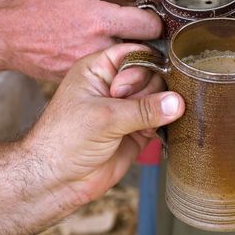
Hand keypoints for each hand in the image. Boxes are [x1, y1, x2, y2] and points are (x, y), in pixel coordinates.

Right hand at [0, 0, 162, 80]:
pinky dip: (112, 65)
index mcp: (101, 20)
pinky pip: (108, 73)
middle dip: (146, 39)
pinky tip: (101, 51)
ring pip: (127, 63)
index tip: (149, 16)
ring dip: (130, 53)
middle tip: (139, 29)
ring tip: (119, 39)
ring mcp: (89, 67)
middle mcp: (98, 47)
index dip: (155, 20)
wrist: (3, 32)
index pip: (152, 27)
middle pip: (144, 48)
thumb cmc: (38, 2)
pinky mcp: (80, 78)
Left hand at [24, 43, 183, 202]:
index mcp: (100, 69)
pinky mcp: (139, 130)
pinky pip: (163, 120)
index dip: (138, 69)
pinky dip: (166, 124)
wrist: (57, 180)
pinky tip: (157, 131)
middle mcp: (116, 85)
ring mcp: (129, 108)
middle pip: (153, 74)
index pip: (135, 53)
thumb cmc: (64, 141)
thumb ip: (144, 109)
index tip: (123, 91)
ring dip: (159, 110)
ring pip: (161, 97)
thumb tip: (177, 102)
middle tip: (129, 111)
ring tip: (142, 126)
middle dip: (149, 92)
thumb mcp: (104, 117)